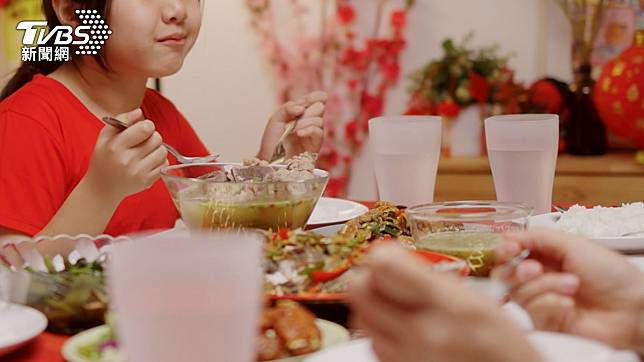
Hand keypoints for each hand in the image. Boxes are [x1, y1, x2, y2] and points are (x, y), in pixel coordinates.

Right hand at [84, 109, 167, 200]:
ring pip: (163, 152)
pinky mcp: (147, 182)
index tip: (143, 129)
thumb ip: (121, 120)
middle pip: (157, 139)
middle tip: (144, 141)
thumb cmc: (104, 159)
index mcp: (116, 146)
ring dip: (157, 149)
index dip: (147, 125)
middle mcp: (127, 160)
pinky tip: (148, 162)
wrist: (101, 188)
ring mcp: (138, 173)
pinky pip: (164, 165)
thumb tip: (139, 112)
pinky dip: (159, 161)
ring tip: (146, 152)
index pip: (145, 128)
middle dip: (153, 137)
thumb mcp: (105, 137)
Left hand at [257, 91, 326, 159]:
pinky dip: (309, 130)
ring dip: (305, 122)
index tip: (308, 99)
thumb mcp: (276, 119)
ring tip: (294, 129)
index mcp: (302, 113)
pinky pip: (319, 132)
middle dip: (309, 109)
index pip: (316, 99)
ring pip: (319, 120)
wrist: (270, 160)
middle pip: (320, 107)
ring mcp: (313, 133)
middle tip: (298, 115)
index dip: (315, 96)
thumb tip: (301, 107)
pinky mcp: (315, 145)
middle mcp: (309, 121)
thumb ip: (287, 108)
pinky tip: (299, 133)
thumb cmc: (272, 141)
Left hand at [348, 244, 542, 361]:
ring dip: (371, 306)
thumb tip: (385, 257)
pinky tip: (400, 329)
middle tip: (382, 277)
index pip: (385, 267)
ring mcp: (409, 356)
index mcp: (449, 304)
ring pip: (362, 318)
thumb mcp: (476, 299)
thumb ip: (430, 279)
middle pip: (361, 291)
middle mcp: (424, 332)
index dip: (379, 257)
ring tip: (393, 304)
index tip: (385, 255)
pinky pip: (373, 345)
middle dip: (369, 279)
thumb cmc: (500, 342)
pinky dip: (379, 333)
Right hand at [494, 228, 643, 351]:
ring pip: (518, 292)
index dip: (504, 250)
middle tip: (536, 269)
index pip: (509, 253)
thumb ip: (537, 237)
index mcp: (544, 256)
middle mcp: (539, 278)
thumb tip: (507, 237)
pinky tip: (569, 304)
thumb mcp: (573, 243)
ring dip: (545, 286)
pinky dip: (550, 304)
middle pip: (504, 275)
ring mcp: (541, 300)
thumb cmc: (611, 273)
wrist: (631, 306)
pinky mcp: (546, 322)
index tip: (510, 249)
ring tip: (572, 285)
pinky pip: (532, 311)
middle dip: (517, 270)